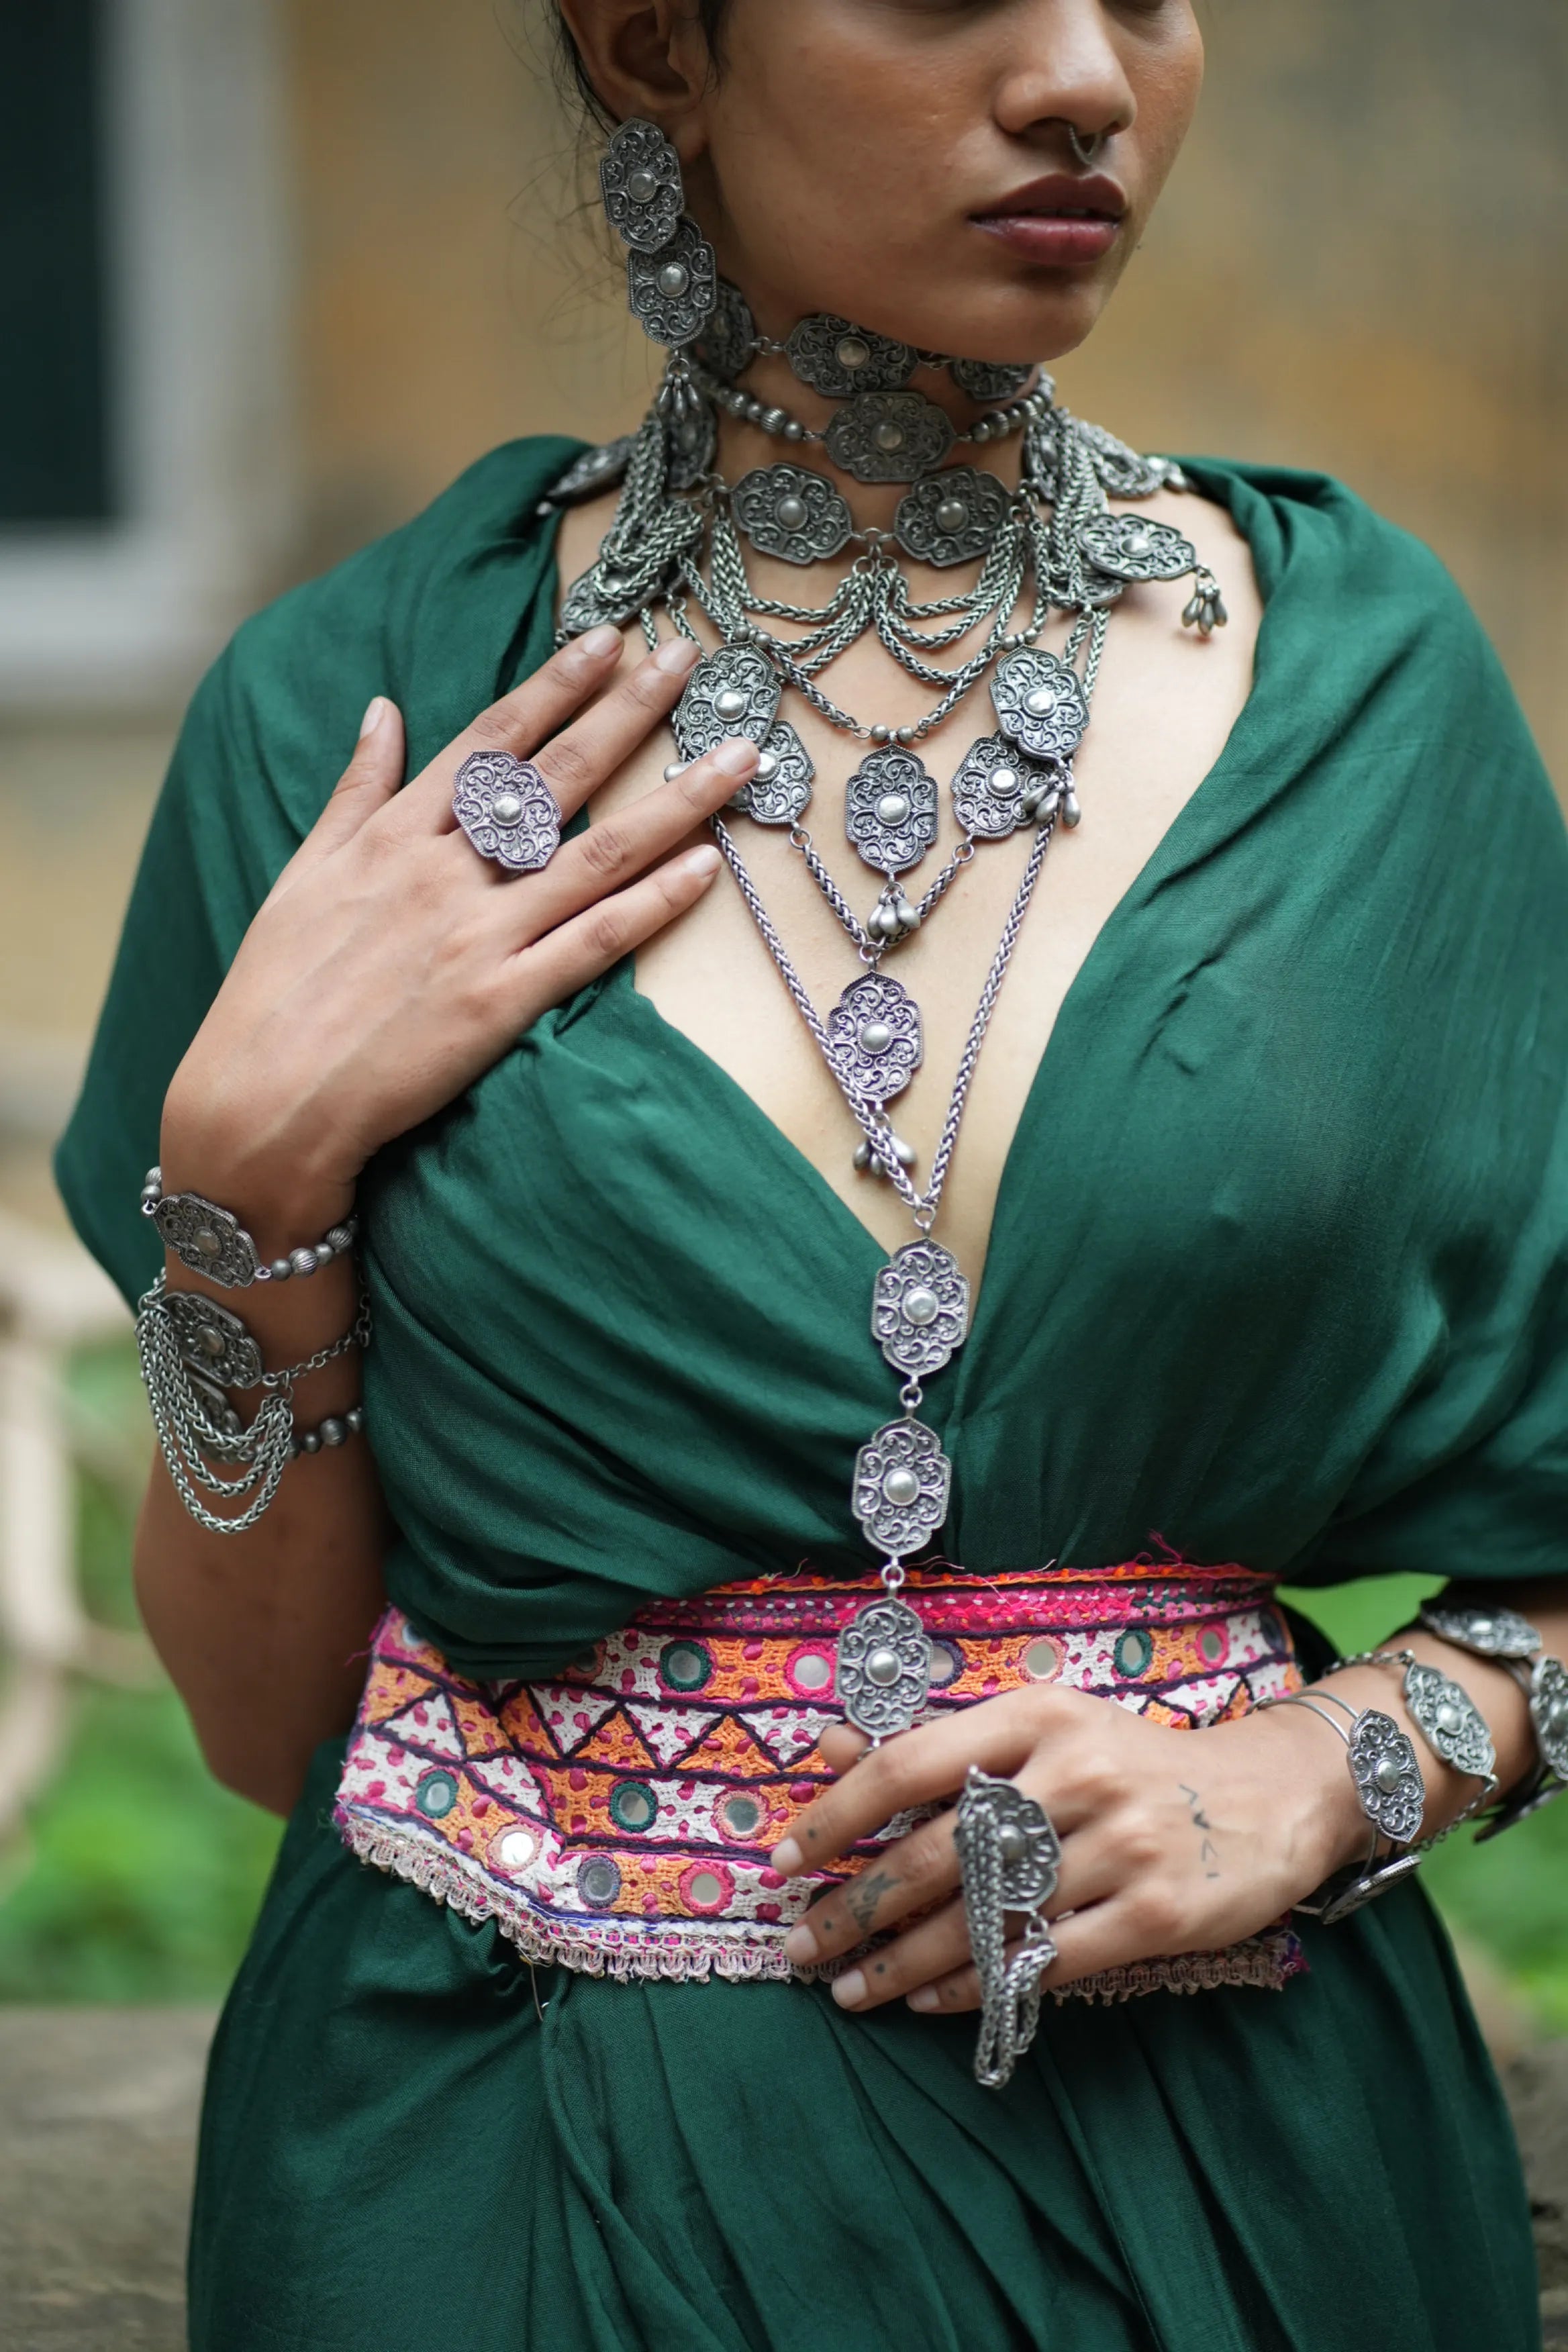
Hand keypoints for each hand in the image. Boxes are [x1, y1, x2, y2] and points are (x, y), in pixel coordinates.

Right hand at [162, 630, 751, 1236]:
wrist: (266, 1100)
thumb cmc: (277, 989)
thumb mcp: (305, 872)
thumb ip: (355, 790)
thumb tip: (381, 710)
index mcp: (397, 834)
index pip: (492, 739)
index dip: (556, 685)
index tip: (608, 639)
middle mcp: (446, 871)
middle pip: (558, 776)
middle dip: (630, 712)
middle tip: (689, 662)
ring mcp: (480, 935)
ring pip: (599, 852)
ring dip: (678, 800)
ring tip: (740, 757)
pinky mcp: (503, 1001)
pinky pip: (597, 942)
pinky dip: (655, 903)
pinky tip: (708, 867)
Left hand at [769, 1688, 1368, 2014]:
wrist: (1266, 1794)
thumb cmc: (1127, 1760)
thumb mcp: (1039, 1727)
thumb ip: (935, 1741)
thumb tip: (827, 1749)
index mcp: (1036, 1714)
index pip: (908, 1765)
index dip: (836, 1817)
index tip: (782, 1861)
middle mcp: (1075, 1774)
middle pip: (937, 1854)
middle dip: (854, 1908)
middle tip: (799, 1947)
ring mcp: (1121, 1846)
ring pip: (984, 1919)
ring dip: (901, 1964)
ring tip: (847, 1989)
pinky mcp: (1157, 1914)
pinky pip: (1043, 1963)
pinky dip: (975, 1987)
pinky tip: (927, 2002)